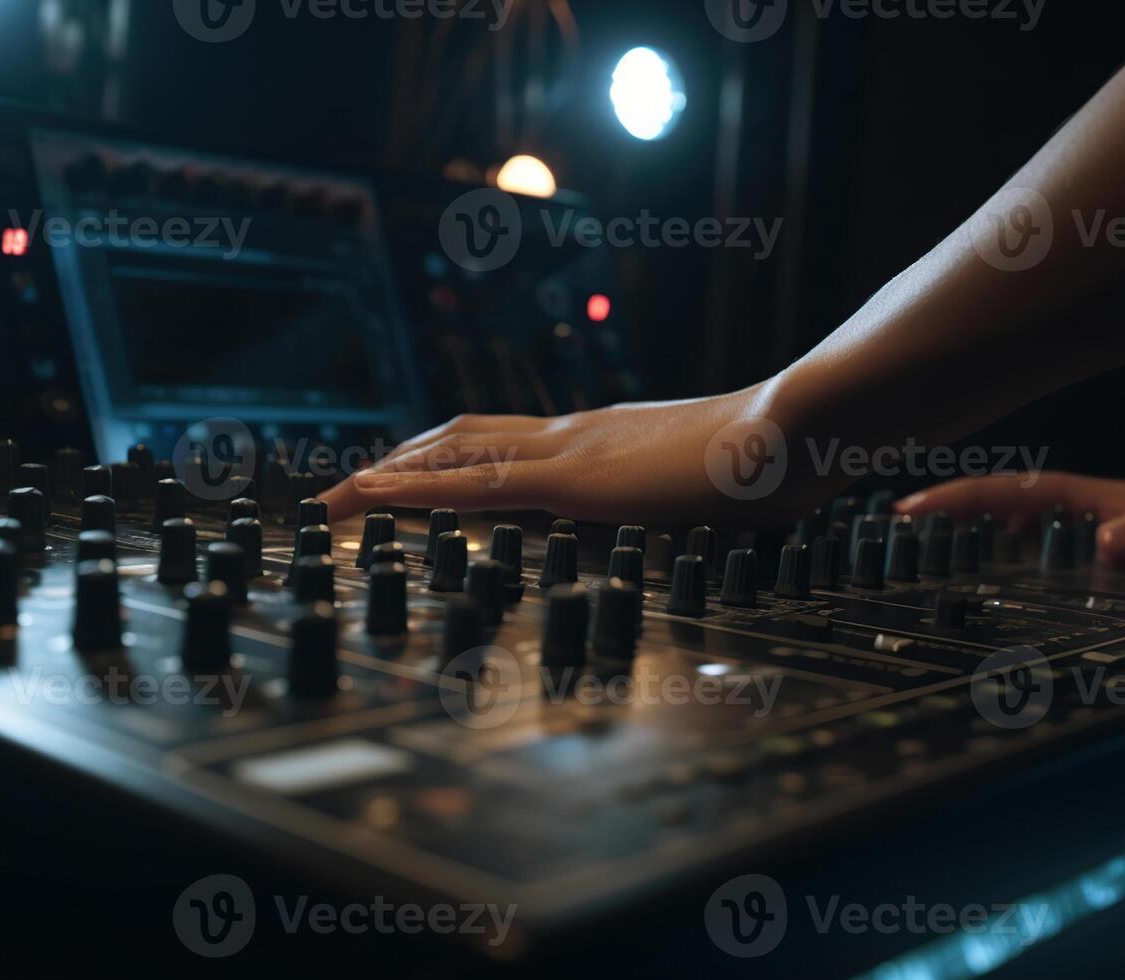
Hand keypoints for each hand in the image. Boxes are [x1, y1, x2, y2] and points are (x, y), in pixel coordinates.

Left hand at [320, 385, 836, 524]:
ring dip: (385, 475)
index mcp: (604, 439)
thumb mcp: (711, 486)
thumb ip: (678, 496)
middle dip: (401, 461)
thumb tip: (674, 518)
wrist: (793, 429)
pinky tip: (370, 500)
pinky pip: (470, 484)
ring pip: (449, 454)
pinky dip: (411, 492)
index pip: (507, 438)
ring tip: (330, 501)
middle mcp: (573, 434)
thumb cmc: (771, 460)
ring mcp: (568, 451)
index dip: (451, 454)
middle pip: (462, 435)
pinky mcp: (571, 480)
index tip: (412, 473)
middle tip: (347, 488)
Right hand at [894, 472, 1124, 566]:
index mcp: (1057, 493)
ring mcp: (1037, 524)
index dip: (946, 503)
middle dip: (921, 518)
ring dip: (938, 539)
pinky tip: (944, 584)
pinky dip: (965, 558)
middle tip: (869, 539)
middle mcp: (1039, 505)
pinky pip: (992, 546)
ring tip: (889, 562)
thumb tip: (1111, 549)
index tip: (903, 515)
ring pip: (975, 527)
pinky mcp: (1042, 544)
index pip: (989, 493)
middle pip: (967, 506)